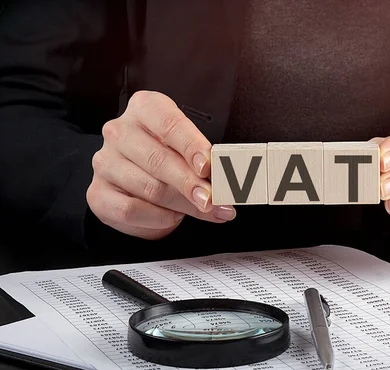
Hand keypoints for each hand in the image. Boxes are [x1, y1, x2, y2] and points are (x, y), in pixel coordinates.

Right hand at [86, 91, 235, 239]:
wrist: (136, 180)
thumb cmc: (169, 157)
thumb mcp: (188, 149)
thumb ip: (204, 161)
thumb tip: (227, 182)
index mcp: (144, 108)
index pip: (169, 125)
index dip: (191, 146)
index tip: (208, 165)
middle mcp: (120, 132)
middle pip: (159, 160)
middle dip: (191, 183)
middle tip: (214, 199)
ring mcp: (105, 162)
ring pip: (150, 188)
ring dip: (183, 205)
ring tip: (205, 210)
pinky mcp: (98, 192)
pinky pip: (131, 210)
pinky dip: (158, 217)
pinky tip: (174, 217)